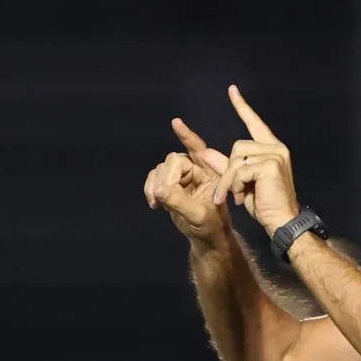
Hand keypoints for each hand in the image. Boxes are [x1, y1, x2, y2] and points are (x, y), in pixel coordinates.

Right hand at [143, 118, 229, 242]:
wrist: (207, 238)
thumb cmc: (210, 226)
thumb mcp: (197, 216)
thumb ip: (179, 202)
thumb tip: (159, 190)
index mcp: (210, 172)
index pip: (198, 149)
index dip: (186, 136)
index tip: (175, 123)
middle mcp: (196, 170)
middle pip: (174, 161)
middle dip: (166, 177)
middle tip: (162, 196)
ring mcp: (182, 176)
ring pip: (162, 169)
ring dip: (156, 184)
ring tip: (158, 202)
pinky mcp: (170, 184)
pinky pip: (155, 178)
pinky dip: (150, 188)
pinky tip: (154, 203)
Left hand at [208, 85, 301, 231]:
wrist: (281, 222)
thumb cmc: (264, 205)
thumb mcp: (241, 183)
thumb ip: (225, 166)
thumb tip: (203, 152)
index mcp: (271, 148)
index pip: (254, 123)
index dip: (242, 107)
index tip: (232, 90)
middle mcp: (276, 147)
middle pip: (237, 146)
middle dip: (228, 171)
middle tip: (229, 193)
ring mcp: (275, 154)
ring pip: (237, 158)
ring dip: (230, 180)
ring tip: (236, 196)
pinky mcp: (271, 164)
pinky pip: (240, 170)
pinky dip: (235, 185)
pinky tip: (242, 198)